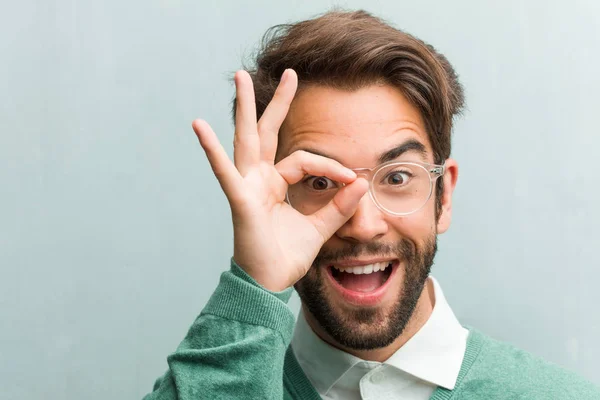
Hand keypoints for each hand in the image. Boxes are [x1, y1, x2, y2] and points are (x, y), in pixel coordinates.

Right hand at [192, 69, 367, 290]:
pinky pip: (225, 172)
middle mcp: (259, 179)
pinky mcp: (240, 199)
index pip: (306, 160)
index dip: (330, 166)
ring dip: (245, 107)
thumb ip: (339, 207)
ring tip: (240, 76)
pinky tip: (199, 125)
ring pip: (246, 139)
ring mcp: (247, 186)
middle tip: (290, 73)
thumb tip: (361, 183)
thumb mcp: (320, 228)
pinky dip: (212, 149)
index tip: (353, 178)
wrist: (269, 285)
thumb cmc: (287, 257)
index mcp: (276, 184)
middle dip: (278, 103)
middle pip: (268, 132)